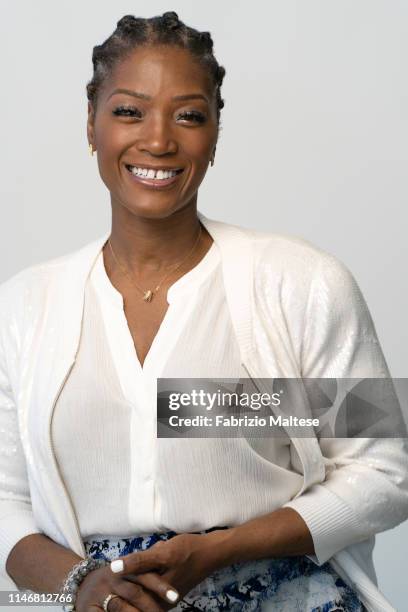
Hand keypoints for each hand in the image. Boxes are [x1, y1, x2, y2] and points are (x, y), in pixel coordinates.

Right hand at [74, 562, 178, 611]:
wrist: (80, 581)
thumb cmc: (112, 577)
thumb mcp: (127, 567)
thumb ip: (144, 563)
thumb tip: (162, 548)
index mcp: (125, 567)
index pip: (146, 575)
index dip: (161, 586)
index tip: (175, 597)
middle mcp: (113, 578)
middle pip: (135, 592)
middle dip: (151, 606)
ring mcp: (100, 593)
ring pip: (120, 607)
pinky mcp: (88, 608)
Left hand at [109, 532, 227, 607]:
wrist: (211, 551)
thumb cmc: (188, 551)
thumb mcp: (162, 553)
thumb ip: (138, 562)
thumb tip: (113, 568)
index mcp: (157, 598)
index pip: (128, 593)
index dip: (120, 579)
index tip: (114, 568)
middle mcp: (160, 603)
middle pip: (135, 590)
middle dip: (133, 574)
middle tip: (138, 559)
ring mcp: (164, 599)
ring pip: (142, 585)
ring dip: (141, 569)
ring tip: (150, 556)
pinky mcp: (168, 591)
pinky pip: (151, 582)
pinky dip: (150, 569)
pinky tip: (157, 555)